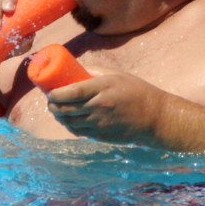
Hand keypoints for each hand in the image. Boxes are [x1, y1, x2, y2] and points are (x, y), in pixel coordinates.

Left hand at [47, 71, 161, 143]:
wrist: (155, 117)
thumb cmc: (137, 91)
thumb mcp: (117, 75)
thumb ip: (95, 72)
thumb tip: (74, 69)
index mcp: (102, 88)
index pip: (71, 92)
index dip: (55, 94)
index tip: (49, 91)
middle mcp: (98, 107)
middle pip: (66, 109)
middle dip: (53, 106)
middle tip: (50, 100)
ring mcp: (99, 124)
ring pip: (69, 122)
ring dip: (59, 116)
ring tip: (57, 109)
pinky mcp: (101, 136)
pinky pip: (79, 132)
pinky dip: (70, 126)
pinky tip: (69, 120)